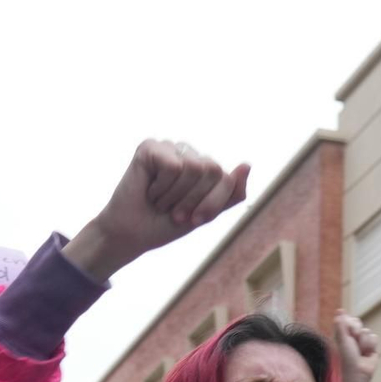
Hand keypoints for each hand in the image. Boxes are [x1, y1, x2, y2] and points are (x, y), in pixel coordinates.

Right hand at [63, 140, 250, 280]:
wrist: (133, 235)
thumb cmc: (167, 224)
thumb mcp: (206, 214)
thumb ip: (231, 194)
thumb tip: (247, 164)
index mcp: (205, 166)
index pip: (226, 178)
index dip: (211, 204)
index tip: (193, 219)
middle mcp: (188, 152)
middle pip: (212, 170)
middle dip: (194, 200)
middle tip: (175, 211)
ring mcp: (169, 147)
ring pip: (193, 167)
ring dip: (176, 196)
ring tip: (161, 201)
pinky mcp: (150, 146)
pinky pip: (172, 167)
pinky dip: (161, 187)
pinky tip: (149, 190)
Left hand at [333, 311, 379, 381]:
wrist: (358, 373)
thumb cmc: (347, 358)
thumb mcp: (342, 340)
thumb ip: (341, 325)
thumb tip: (340, 310)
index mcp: (342, 334)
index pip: (348, 319)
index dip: (350, 323)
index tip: (348, 331)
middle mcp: (352, 337)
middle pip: (358, 322)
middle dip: (357, 331)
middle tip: (353, 341)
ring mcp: (362, 342)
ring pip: (367, 331)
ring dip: (363, 341)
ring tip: (360, 352)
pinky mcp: (372, 347)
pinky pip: (374, 338)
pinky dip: (371, 346)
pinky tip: (367, 354)